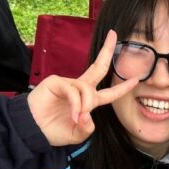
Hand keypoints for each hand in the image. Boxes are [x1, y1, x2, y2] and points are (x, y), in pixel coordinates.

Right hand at [27, 31, 137, 146]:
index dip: (122, 87)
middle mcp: (79, 89)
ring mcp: (67, 84)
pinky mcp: (56, 82)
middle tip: (113, 34)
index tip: (136, 79)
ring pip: (87, 88)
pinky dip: (77, 104)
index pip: (109, 93)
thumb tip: (89, 114)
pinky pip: (74, 91)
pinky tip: (75, 114)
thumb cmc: (53, 131)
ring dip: (86, 104)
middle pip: (99, 68)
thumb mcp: (77, 134)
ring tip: (78, 118)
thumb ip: (88, 127)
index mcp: (87, 101)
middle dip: (107, 51)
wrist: (32, 131)